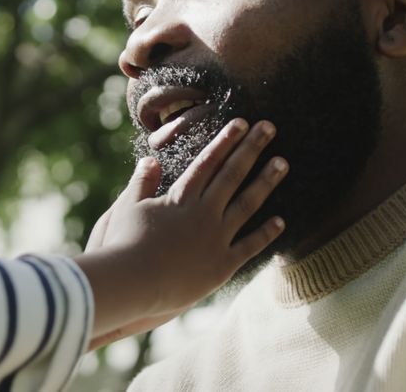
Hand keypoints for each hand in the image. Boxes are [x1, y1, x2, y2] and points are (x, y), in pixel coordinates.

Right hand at [77, 119, 286, 344]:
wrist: (131, 283)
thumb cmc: (123, 245)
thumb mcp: (126, 208)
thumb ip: (141, 183)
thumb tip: (150, 160)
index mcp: (181, 198)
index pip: (208, 162)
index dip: (225, 141)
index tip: (241, 122)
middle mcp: (203, 213)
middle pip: (232, 175)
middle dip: (251, 148)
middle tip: (269, 127)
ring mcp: (215, 239)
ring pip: (247, 205)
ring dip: (266, 182)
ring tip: (283, 163)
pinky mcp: (221, 266)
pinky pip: (248, 247)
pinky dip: (265, 234)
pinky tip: (281, 221)